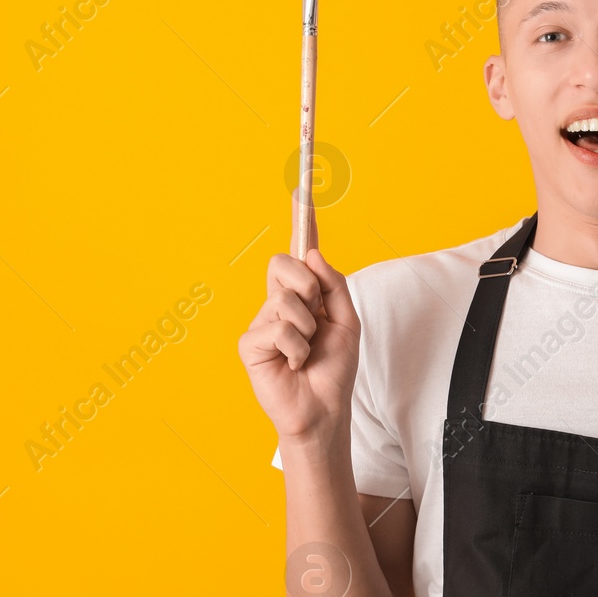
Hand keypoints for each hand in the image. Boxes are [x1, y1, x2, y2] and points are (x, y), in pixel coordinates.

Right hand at [238, 201, 358, 443]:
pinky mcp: (250, 343)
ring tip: (306, 351)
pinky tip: (293, 364)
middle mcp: (278, 302)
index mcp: (303, 294)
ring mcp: (261, 321)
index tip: (301, 186)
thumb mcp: (347, 322)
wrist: (324, 410)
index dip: (300, 219)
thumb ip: (333, 285)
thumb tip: (311, 253)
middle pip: (284, 264)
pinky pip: (278, 327)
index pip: (298, 252)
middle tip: (317, 321)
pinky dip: (295, 348)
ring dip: (308, 329)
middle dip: (310, 290)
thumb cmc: (334, 370)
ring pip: (285, 299)